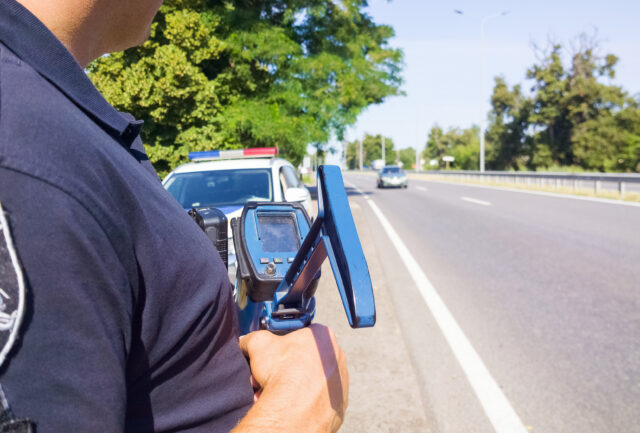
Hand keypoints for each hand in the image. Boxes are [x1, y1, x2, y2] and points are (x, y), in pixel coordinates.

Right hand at [233, 324, 348, 432]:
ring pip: (313, 380)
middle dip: (287, 367)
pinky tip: (290, 405)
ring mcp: (341, 381)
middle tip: (271, 376)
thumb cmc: (283, 374)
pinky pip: (319, 400)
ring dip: (295, 385)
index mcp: (323, 336)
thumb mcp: (258, 344)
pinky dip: (306, 402)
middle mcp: (338, 356)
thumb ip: (253, 337)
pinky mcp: (340, 403)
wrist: (294, 411)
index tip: (274, 355)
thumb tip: (246, 341)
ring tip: (277, 393)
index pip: (302, 334)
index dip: (283, 345)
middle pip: (306, 359)